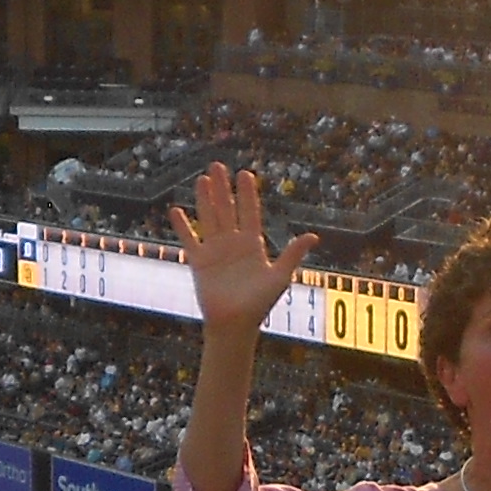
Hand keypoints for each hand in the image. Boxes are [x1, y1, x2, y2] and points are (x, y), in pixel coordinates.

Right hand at [168, 163, 311, 337]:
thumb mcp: (279, 277)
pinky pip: (189, 240)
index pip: (250, 213)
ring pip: (209, 218)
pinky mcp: (199, 262)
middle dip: (223, 188)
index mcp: (253, 245)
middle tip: (217, 165)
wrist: (234, 326)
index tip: (245, 174)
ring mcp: (215, 251)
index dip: (247, 194)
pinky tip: (176, 210)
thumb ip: (293, 254)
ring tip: (202, 179)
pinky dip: (183, 226)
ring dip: (205, 200)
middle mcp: (233, 244)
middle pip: (227, 209)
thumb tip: (314, 236)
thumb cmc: (259, 304)